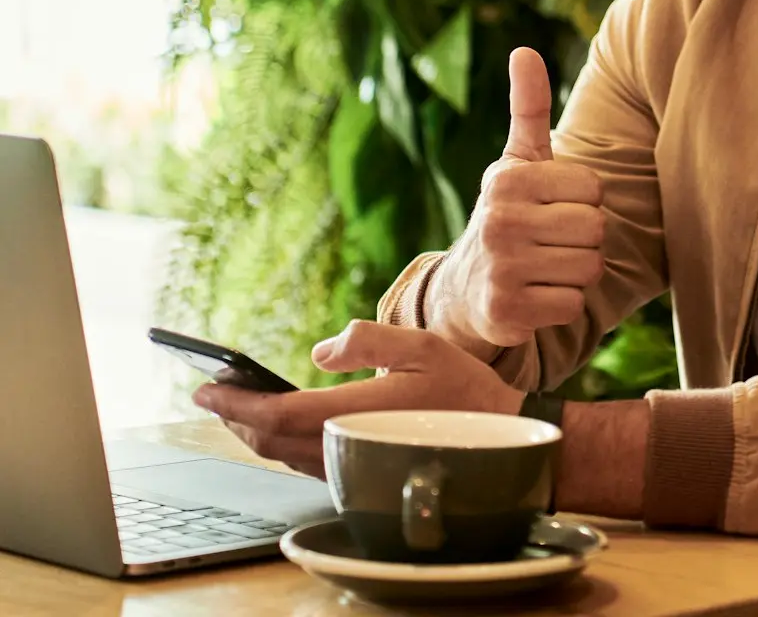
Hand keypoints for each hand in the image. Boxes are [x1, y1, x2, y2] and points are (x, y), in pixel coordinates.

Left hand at [192, 321, 523, 478]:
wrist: (497, 439)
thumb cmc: (462, 389)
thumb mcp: (420, 346)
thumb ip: (367, 341)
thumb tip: (320, 350)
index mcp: (355, 414)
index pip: (276, 413)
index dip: (235, 402)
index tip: (205, 386)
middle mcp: (346, 447)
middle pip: (270, 439)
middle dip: (234, 415)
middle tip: (211, 391)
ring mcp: (351, 465)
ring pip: (282, 455)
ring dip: (252, 430)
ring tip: (234, 404)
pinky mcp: (359, 472)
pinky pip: (302, 461)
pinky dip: (277, 442)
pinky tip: (276, 424)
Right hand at [429, 47, 604, 349]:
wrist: (464, 289)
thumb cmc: (508, 214)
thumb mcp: (516, 161)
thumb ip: (529, 107)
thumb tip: (524, 49)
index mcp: (508, 179)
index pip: (593, 188)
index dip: (583, 201)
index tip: (552, 208)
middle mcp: (499, 220)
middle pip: (595, 229)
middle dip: (584, 239)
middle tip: (551, 242)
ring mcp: (500, 268)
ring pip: (589, 269)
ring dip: (576, 274)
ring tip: (544, 267)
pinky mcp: (505, 311)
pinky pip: (572, 306)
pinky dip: (562, 306)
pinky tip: (536, 296)